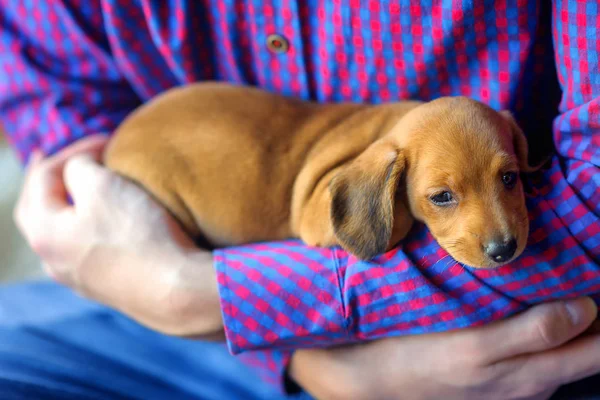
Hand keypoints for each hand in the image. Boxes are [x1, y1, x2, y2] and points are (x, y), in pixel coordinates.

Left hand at [14, 135, 222, 336]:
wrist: (177, 292)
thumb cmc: (139, 235)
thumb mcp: (104, 185)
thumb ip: (80, 166)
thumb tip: (78, 169)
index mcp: (43, 231)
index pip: (43, 177)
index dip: (73, 150)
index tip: (106, 139)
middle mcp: (52, 259)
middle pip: (38, 209)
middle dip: (49, 180)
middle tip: (56, 159)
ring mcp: (78, 278)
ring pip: (60, 232)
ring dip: (68, 206)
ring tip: (78, 190)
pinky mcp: (105, 288)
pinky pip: (83, 249)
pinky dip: (86, 227)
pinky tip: (102, 226)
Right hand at [290, 297, 599, 399]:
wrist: (375, 376)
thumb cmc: (421, 357)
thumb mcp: (477, 347)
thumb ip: (536, 332)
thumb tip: (586, 309)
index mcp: (532, 377)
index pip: (595, 344)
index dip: (598, 304)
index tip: (591, 268)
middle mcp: (531, 384)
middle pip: (586, 348)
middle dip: (591, 311)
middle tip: (580, 270)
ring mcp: (514, 382)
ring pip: (564, 349)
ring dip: (572, 315)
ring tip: (563, 278)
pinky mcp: (496, 376)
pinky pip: (539, 352)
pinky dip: (548, 326)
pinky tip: (532, 303)